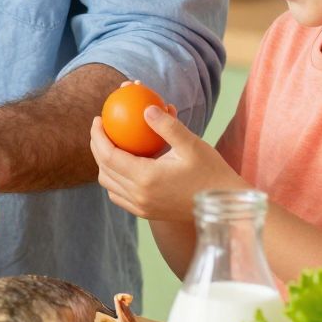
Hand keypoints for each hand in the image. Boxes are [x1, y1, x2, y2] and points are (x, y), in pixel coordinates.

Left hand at [91, 107, 242, 223]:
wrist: (224, 204)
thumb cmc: (211, 171)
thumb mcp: (191, 144)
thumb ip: (167, 126)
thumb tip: (145, 108)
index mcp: (147, 178)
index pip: (109, 155)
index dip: (98, 136)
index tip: (98, 119)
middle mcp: (139, 196)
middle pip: (104, 170)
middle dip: (97, 146)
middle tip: (101, 127)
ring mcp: (142, 207)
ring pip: (109, 184)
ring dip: (104, 164)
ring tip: (111, 143)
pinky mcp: (146, 213)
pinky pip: (119, 195)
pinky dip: (114, 179)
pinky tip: (123, 164)